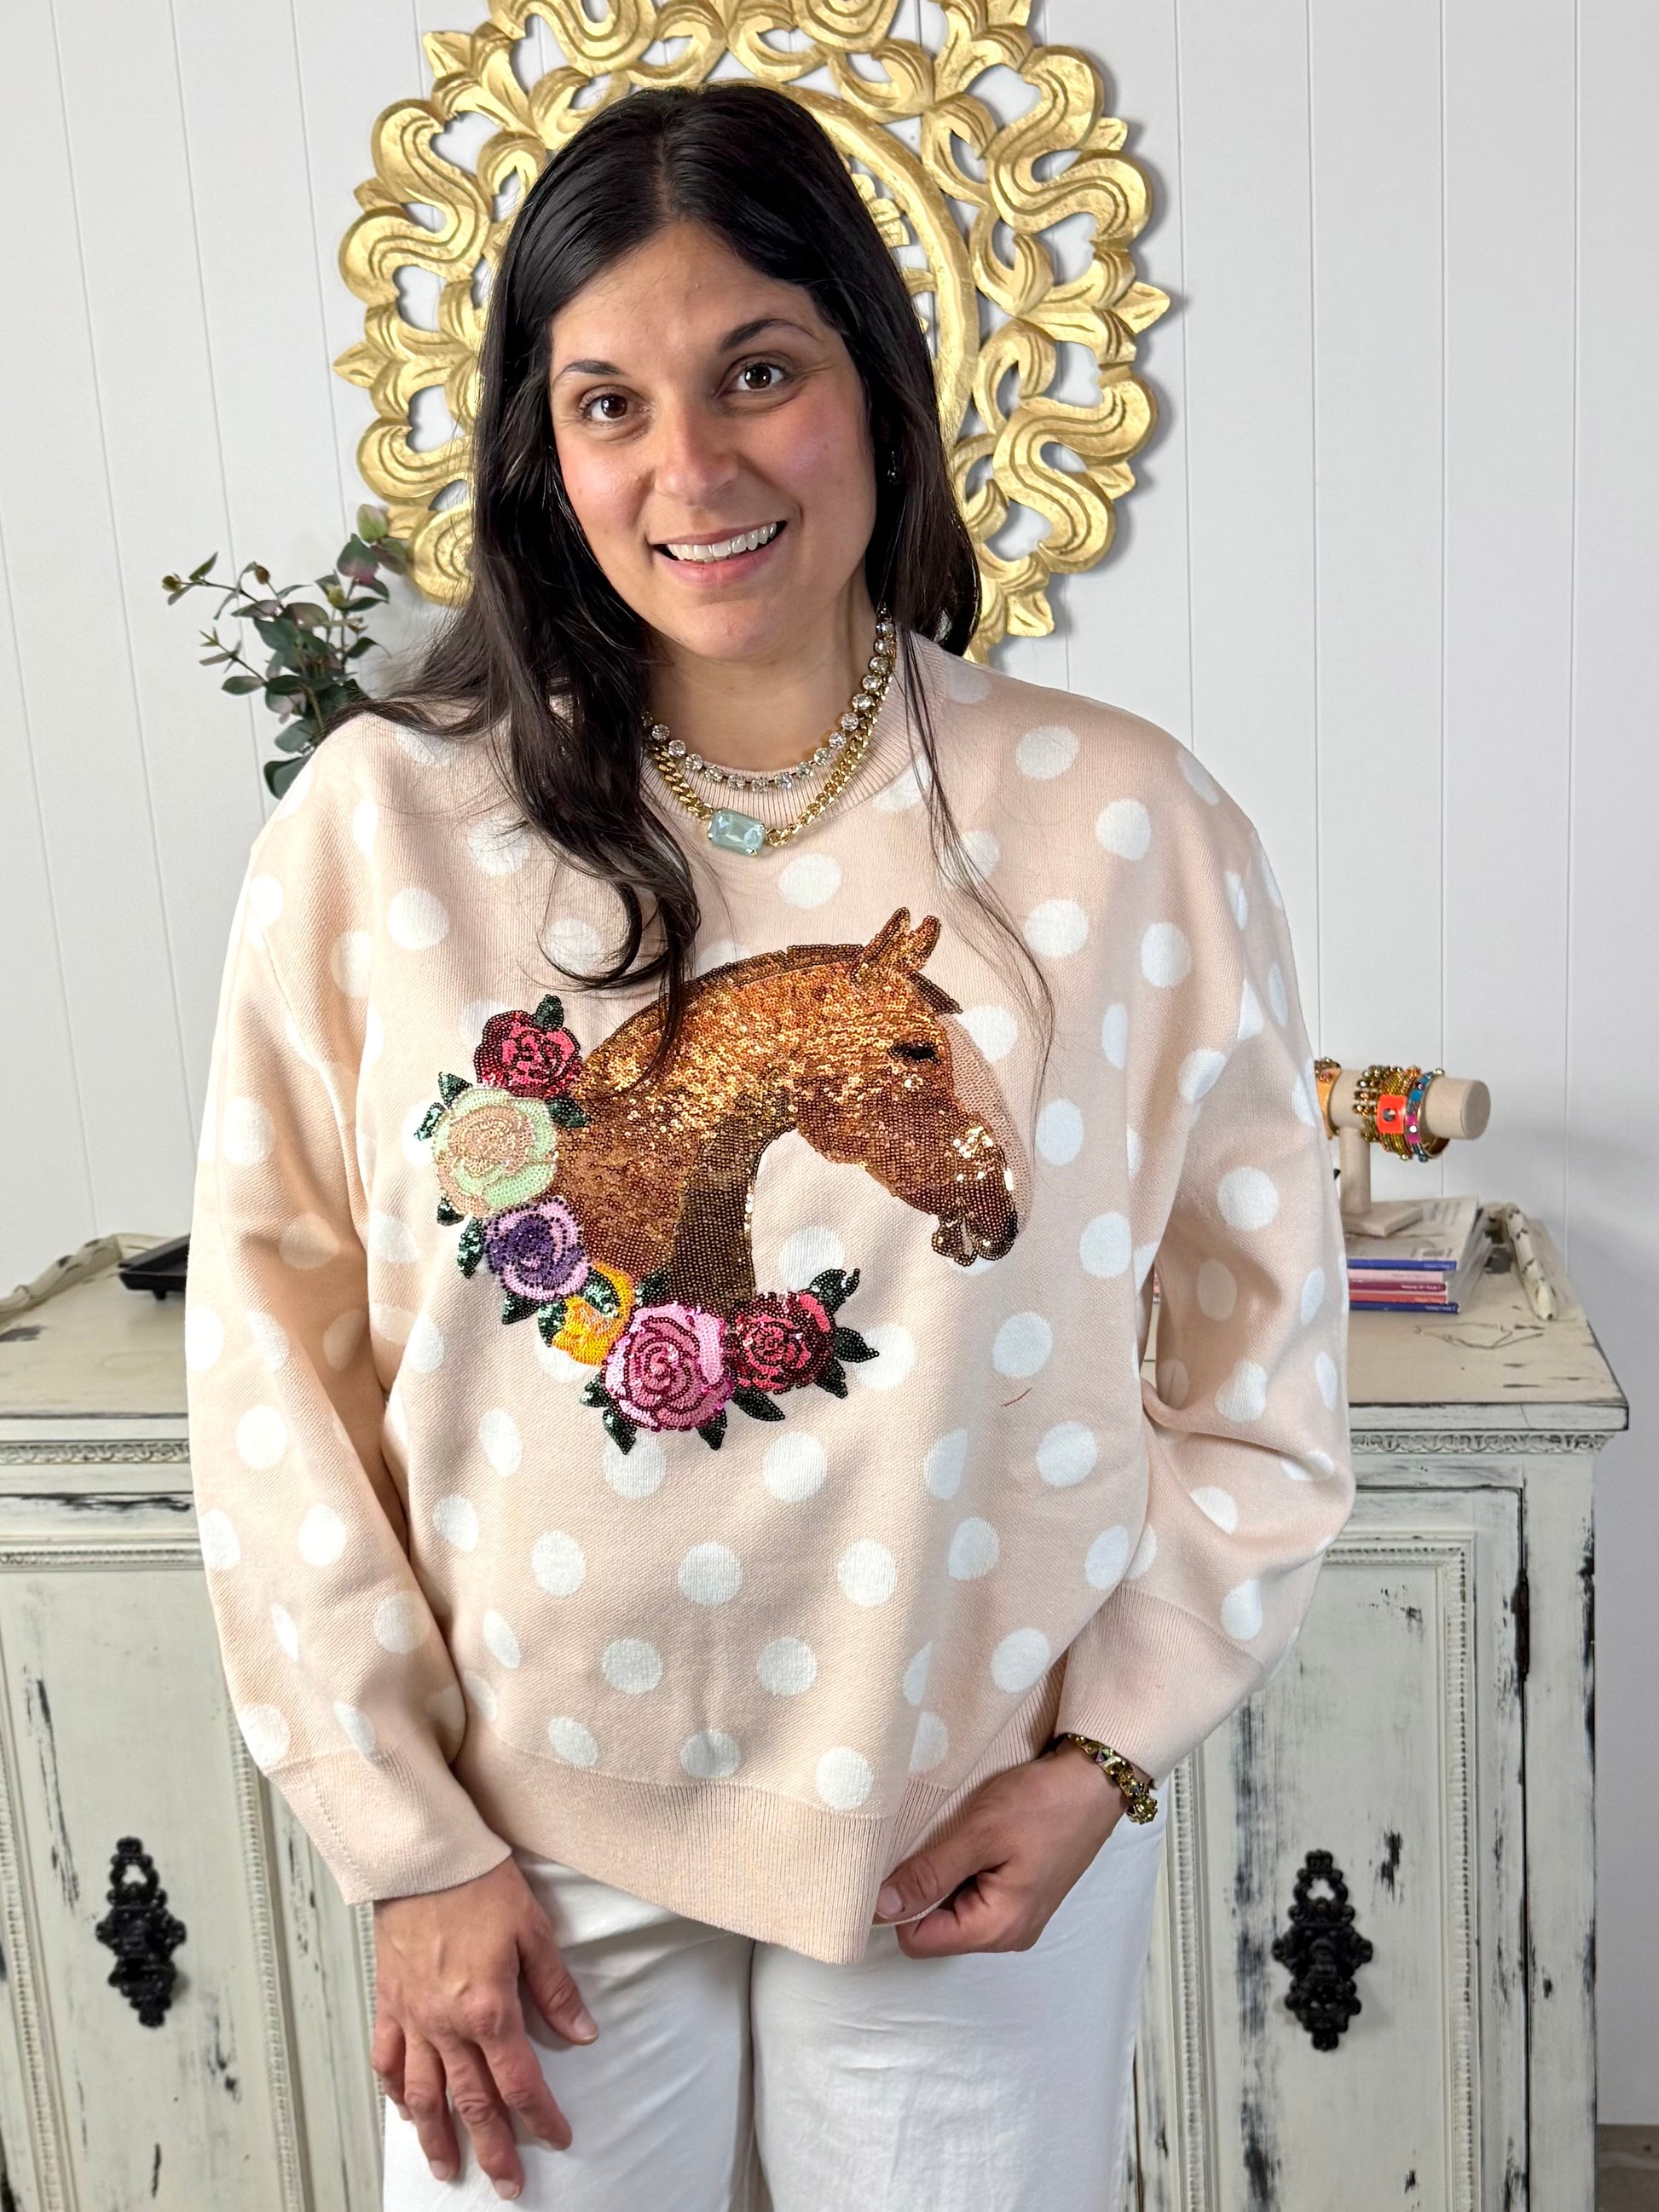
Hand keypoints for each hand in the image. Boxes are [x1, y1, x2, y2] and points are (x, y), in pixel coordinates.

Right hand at [372, 1856, 598, 2197]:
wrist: (424, 1857)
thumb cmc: (480, 1884)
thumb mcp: (534, 1930)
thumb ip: (556, 1989)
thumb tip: (582, 2033)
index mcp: (490, 2008)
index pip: (520, 2080)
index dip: (541, 2116)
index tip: (557, 2137)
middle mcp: (447, 2024)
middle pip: (471, 2102)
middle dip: (492, 2149)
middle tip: (506, 2185)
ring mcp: (413, 2017)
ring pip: (422, 2094)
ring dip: (436, 2137)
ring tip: (446, 2168)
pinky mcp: (389, 2002)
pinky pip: (386, 2059)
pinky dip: (393, 2091)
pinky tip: (402, 2109)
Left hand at [872, 1741, 1138, 1957]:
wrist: (1094, 1783)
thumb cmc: (1042, 1804)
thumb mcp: (978, 1833)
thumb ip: (929, 1874)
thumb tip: (881, 1907)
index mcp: (997, 1929)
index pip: (918, 1940)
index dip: (898, 1904)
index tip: (897, 1861)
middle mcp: (1008, 1935)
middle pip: (935, 1928)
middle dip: (924, 1887)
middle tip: (932, 1840)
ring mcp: (1017, 1918)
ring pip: (953, 1910)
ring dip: (945, 1876)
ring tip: (959, 1836)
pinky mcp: (1021, 1898)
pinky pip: (974, 1896)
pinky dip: (965, 1870)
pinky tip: (976, 1839)